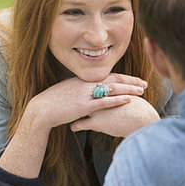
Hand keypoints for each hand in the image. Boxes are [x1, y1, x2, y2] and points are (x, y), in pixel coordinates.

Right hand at [27, 73, 147, 130]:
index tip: (133, 80)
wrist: (40, 110)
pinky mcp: (83, 106)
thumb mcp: (66, 93)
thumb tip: (86, 95)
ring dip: (128, 89)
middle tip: (144, 83)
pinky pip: (103, 101)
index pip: (106, 76)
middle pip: (113, 79)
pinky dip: (117, 99)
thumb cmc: (51, 103)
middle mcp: (85, 84)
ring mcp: (84, 94)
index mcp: (82, 80)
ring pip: (112, 89)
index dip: (122, 78)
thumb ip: (78, 92)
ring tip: (141, 91)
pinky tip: (128, 100)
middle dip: (130, 81)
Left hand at [70, 95, 159, 136]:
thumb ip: (123, 96)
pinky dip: (75, 126)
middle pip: (81, 96)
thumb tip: (124, 97)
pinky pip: (80, 124)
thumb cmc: (141, 110)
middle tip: (66, 100)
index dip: (82, 90)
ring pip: (77, 110)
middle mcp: (98, 97)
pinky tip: (72, 128)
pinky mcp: (96, 122)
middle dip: (73, 98)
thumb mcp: (130, 98)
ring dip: (71, 112)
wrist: (143, 119)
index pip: (90, 87)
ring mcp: (95, 109)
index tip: (75, 91)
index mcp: (105, 90)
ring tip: (66, 114)